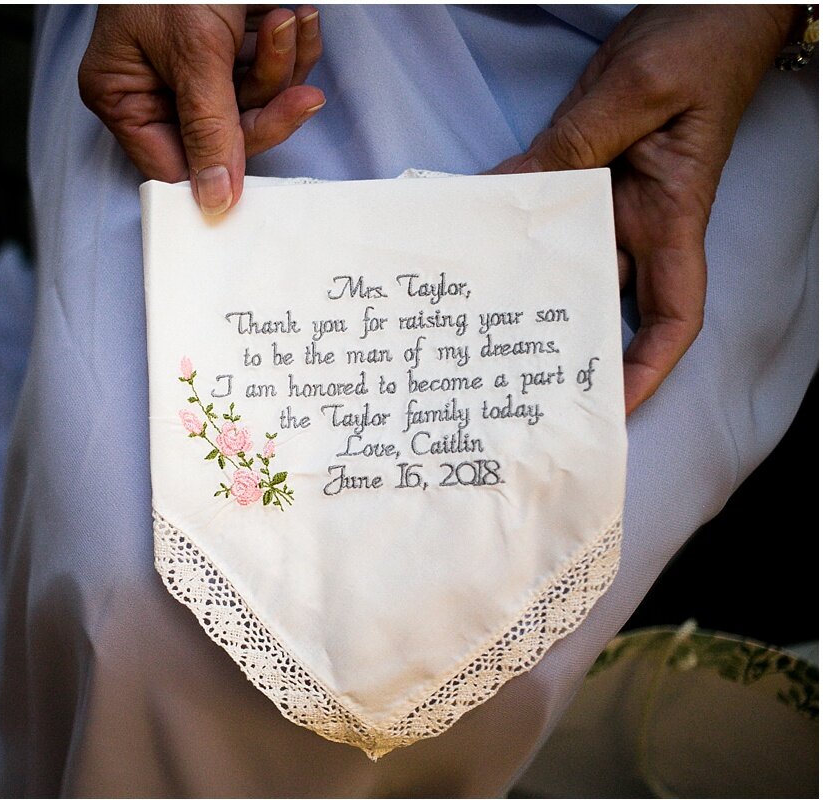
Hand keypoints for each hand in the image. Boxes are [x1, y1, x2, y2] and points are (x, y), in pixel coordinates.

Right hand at [79, 5, 325, 214]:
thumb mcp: (194, 48)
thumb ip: (209, 125)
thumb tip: (215, 197)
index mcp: (123, 95)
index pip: (175, 162)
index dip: (222, 163)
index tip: (263, 142)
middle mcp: (154, 87)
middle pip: (223, 133)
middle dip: (265, 99)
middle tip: (298, 87)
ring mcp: (191, 67)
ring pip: (252, 100)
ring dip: (282, 62)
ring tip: (287, 18)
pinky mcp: (226, 44)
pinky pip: (265, 67)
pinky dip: (286, 41)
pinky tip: (293, 15)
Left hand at [493, 5, 795, 413]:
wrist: (707, 2)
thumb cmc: (699, 42)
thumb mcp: (635, 93)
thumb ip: (572, 148)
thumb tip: (505, 196)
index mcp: (672, 216)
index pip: (672, 316)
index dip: (647, 370)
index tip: (613, 409)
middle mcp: (639, 219)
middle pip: (603, 301)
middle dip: (564, 345)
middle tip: (511, 385)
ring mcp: (611, 196)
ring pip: (563, 259)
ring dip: (524, 287)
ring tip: (472, 324)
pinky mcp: (583, 167)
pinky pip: (543, 209)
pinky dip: (510, 228)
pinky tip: (470, 241)